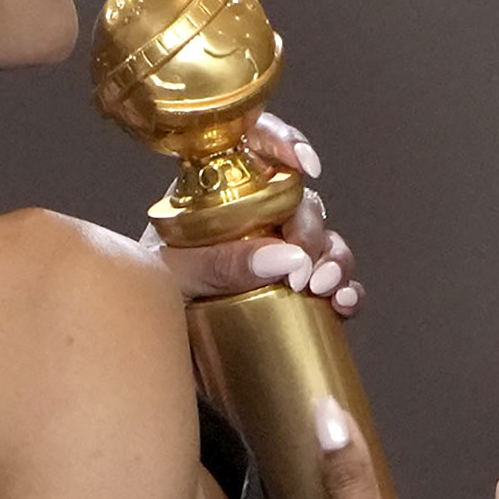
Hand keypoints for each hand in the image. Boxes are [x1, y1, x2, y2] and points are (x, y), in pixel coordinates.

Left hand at [138, 110, 363, 319]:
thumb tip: (285, 258)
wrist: (151, 355)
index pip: (255, 147)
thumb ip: (218, 265)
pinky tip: (344, 304)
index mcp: (219, 193)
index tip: (306, 166)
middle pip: (301, 201)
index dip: (284, 143)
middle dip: (311, 231)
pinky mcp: (295, 297)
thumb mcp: (171, 278)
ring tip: (325, 289)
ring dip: (336, 260)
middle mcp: (256, 217)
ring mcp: (279, 256)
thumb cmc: (150, 303)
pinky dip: (348, 293)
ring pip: (326, 241)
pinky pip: (334, 286)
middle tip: (302, 270)